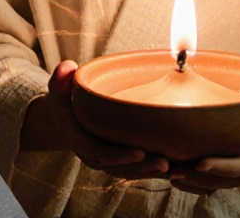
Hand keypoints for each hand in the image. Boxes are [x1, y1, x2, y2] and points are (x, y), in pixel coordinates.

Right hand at [21, 60, 169, 179]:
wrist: (65, 119)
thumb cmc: (65, 101)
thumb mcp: (58, 88)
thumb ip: (60, 78)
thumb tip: (67, 66)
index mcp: (80, 140)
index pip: (99, 152)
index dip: (119, 155)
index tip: (139, 153)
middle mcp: (94, 156)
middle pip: (119, 168)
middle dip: (142, 168)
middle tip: (165, 163)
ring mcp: (108, 161)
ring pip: (131, 173)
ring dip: (153, 173)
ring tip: (178, 169)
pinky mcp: (120, 161)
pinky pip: (138, 171)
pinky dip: (157, 173)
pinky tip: (180, 170)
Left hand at [167, 66, 239, 195]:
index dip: (225, 166)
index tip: (201, 162)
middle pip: (226, 179)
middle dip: (200, 178)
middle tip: (173, 170)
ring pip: (216, 184)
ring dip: (192, 182)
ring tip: (167, 173)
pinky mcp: (229, 169)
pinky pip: (210, 182)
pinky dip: (191, 182)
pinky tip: (169, 175)